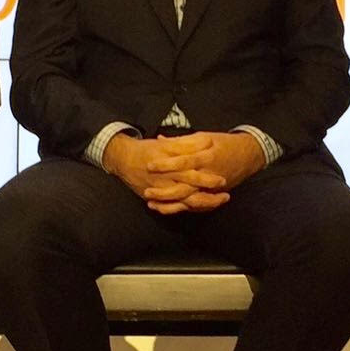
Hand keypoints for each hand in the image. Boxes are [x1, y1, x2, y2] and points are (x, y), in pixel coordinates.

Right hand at [102, 133, 228, 214]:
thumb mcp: (166, 144)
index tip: (223, 177)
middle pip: (191, 186)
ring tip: (219, 202)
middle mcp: (167, 177)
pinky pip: (174, 207)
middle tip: (225, 191)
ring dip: (203, 203)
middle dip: (208, 190)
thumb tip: (206, 141)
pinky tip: (203, 209)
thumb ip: (186, 143)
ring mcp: (162, 189)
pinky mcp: (157, 198)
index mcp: (170, 161)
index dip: (207, 171)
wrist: (123, 159)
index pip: (192, 166)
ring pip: (185, 200)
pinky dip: (188, 209)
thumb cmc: (147, 150)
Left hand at [145, 131, 264, 210]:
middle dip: (165, 191)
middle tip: (147, 191)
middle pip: (185, 187)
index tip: (149, 165)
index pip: (184, 161)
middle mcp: (208, 175)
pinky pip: (196, 206)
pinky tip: (165, 209)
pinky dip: (181, 209)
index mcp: (206, 157)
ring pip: (189, 201)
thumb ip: (182, 141)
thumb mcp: (204, 137)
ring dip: (170, 204)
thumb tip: (161, 140)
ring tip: (151, 204)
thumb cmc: (224, 143)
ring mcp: (211, 188)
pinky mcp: (213, 195)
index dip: (166, 164)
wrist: (249, 155)